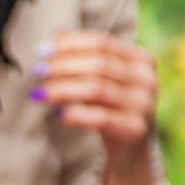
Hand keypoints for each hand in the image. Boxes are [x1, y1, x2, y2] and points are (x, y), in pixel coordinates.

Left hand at [34, 31, 158, 184]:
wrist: (132, 151)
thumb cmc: (113, 108)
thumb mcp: (101, 80)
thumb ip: (84, 56)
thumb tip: (56, 33)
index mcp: (142, 59)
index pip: (103, 43)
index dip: (71, 44)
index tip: (43, 49)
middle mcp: (147, 79)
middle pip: (99, 64)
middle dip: (64, 65)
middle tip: (37, 70)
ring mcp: (144, 105)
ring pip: (97, 89)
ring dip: (63, 89)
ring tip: (38, 93)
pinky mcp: (135, 129)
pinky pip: (101, 118)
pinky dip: (77, 114)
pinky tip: (57, 114)